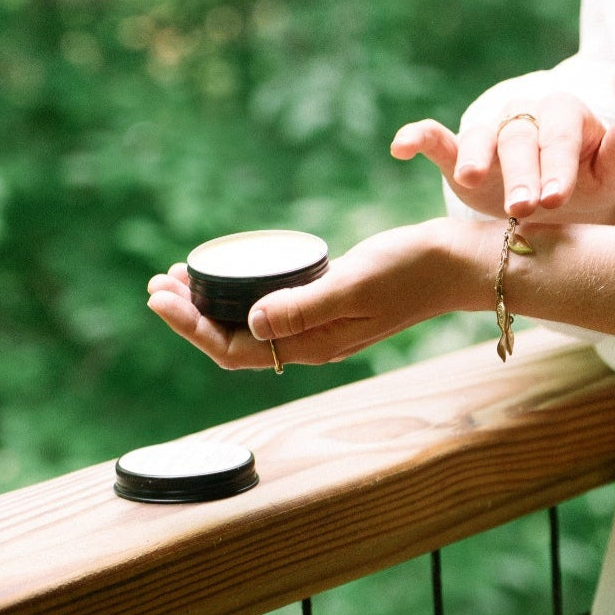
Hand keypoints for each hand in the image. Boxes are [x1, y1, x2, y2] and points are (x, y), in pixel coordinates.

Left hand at [146, 220, 478, 369]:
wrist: (457, 263)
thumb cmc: (411, 270)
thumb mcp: (353, 284)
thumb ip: (303, 306)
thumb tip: (251, 321)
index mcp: (312, 346)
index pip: (234, 350)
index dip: (191, 328)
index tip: (161, 298)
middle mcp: (310, 343)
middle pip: (234, 341)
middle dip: (191, 315)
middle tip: (157, 283)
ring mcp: (318, 325)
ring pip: (249, 325)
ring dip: (210, 304)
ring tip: (177, 278)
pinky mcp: (327, 304)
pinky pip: (270, 307)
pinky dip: (240, 291)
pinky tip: (230, 272)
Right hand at [390, 94, 614, 223]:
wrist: (556, 203)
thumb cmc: (587, 185)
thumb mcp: (611, 174)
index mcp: (564, 116)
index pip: (560, 134)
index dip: (558, 163)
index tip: (558, 196)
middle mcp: (525, 118)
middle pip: (519, 138)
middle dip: (521, 173)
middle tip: (524, 208)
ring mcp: (490, 136)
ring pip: (479, 138)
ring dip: (475, 158)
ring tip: (471, 181)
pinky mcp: (458, 154)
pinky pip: (437, 139)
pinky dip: (417, 137)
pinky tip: (400, 147)